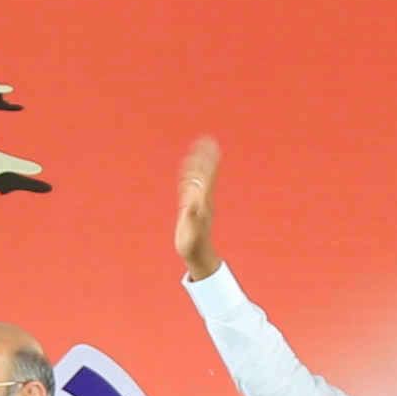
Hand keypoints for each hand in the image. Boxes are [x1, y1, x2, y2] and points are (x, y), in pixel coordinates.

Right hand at [173, 137, 224, 280]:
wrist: (198, 255)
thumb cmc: (194, 245)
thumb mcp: (191, 232)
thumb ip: (192, 215)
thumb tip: (193, 200)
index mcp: (203, 202)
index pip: (205, 177)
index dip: (206, 162)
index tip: (206, 147)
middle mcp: (203, 199)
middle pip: (205, 174)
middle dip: (205, 158)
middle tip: (206, 140)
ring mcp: (199, 203)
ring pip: (200, 179)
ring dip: (199, 164)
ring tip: (200, 150)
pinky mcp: (193, 207)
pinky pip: (192, 188)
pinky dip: (190, 177)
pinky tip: (189, 170)